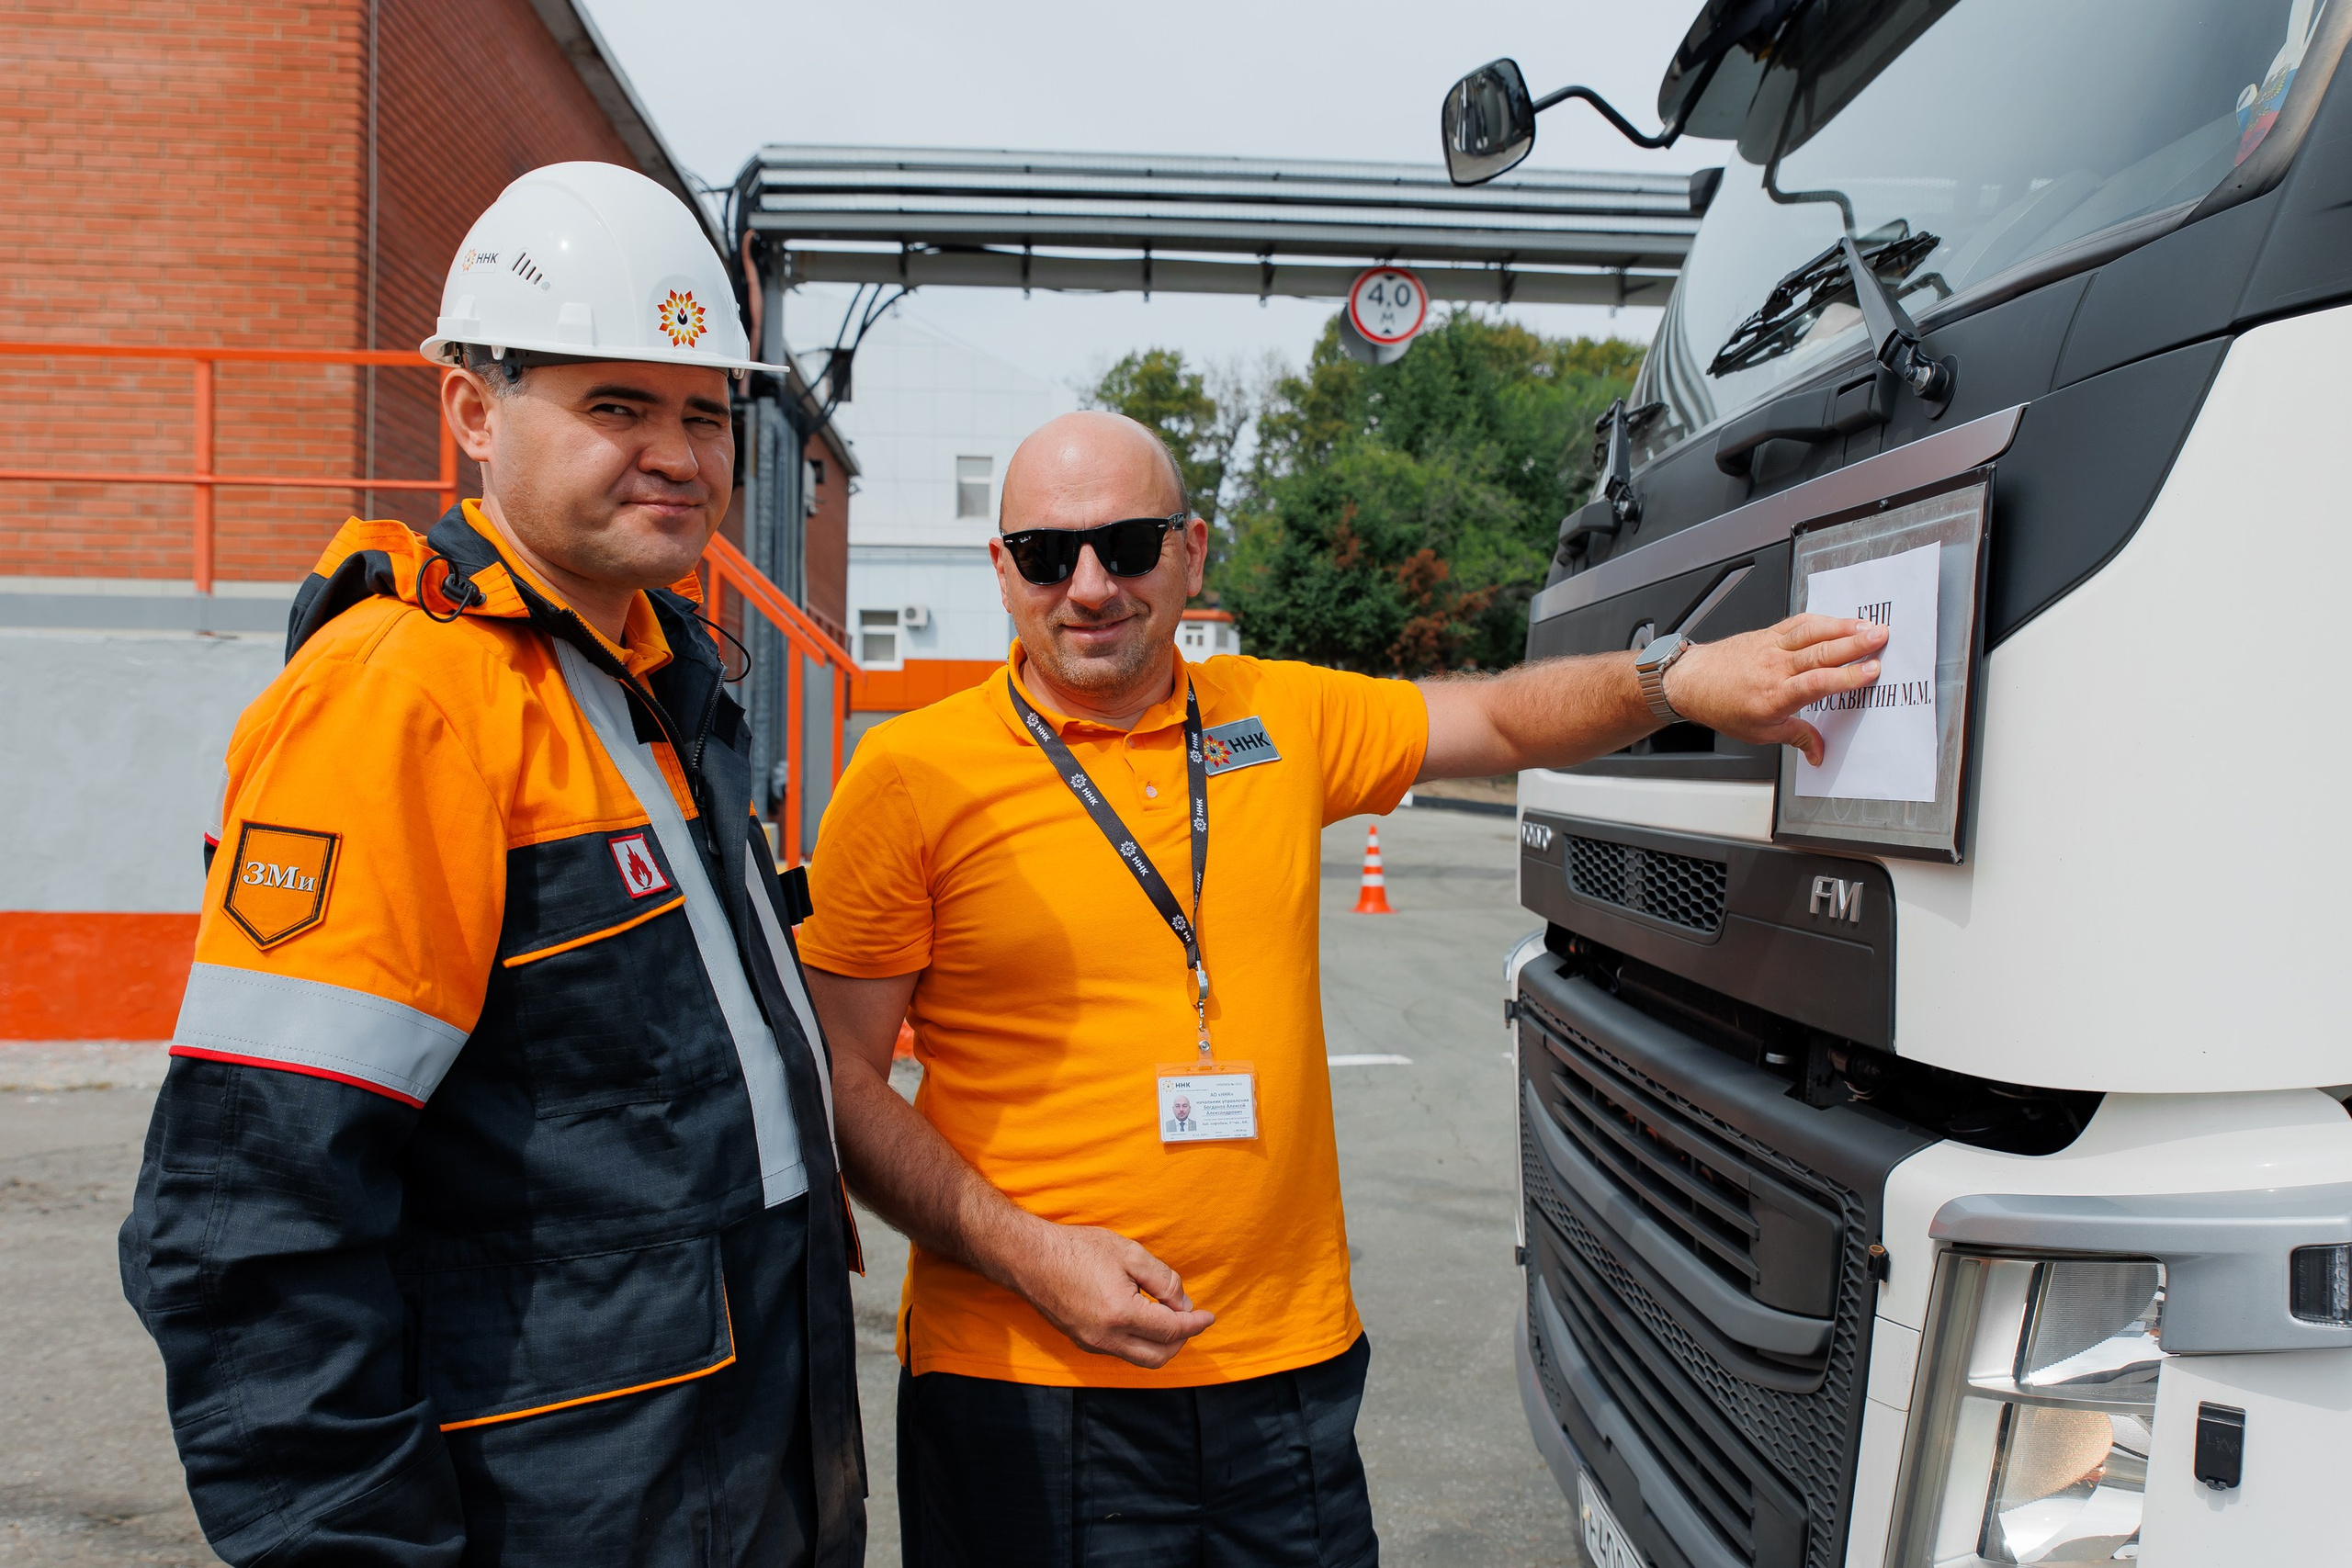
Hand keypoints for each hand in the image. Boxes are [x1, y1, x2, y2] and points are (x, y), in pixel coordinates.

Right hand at [1004, 1218, 1215, 1368]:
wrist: (1029, 1258)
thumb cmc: (1077, 1249)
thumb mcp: (1128, 1253)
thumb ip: (1162, 1279)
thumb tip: (1183, 1304)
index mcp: (1121, 1315)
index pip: (1171, 1330)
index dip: (1195, 1324)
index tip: (1209, 1316)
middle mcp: (1106, 1338)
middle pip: (1158, 1356)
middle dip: (1181, 1340)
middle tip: (1190, 1318)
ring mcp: (1091, 1344)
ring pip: (1139, 1358)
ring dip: (1160, 1344)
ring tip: (1169, 1317)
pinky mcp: (1081, 1342)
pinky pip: (1120, 1351)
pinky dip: (1139, 1342)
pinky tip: (1142, 1319)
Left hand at [1662, 615, 1889, 766]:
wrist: (1692, 681)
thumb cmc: (1722, 706)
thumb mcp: (1760, 733)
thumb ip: (1797, 738)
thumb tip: (1819, 754)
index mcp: (1775, 696)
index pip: (1818, 683)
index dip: (1847, 676)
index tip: (1872, 671)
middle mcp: (1775, 668)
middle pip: (1821, 652)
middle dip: (1854, 644)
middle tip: (1881, 637)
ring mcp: (1772, 647)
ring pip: (1812, 632)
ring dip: (1842, 626)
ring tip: (1868, 625)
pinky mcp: (1768, 634)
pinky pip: (1798, 623)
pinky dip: (1821, 619)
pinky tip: (1839, 619)